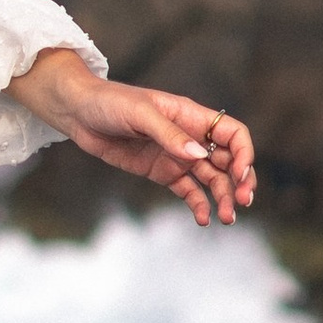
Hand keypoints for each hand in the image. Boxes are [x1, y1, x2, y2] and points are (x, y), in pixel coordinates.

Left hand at [12, 50, 255, 226]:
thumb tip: (199, 155)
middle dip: (240, 181)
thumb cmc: (110, 103)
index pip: (232, 134)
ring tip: (227, 218)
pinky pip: (187, 191)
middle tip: (243, 203)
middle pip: (227, 160)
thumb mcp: (139, 114)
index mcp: (191, 116)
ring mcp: (176, 156)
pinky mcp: (161, 172)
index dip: (242, 153)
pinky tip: (204, 219)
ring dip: (223, 198)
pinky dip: (198, 205)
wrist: (78, 113)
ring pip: (211, 179)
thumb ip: (169, 135)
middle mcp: (190, 137)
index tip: (239, 174)